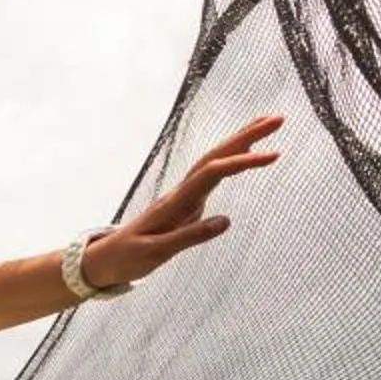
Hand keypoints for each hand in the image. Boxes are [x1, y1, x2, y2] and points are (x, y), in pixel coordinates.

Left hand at [83, 115, 280, 288]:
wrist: (102, 260)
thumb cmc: (126, 258)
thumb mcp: (155, 253)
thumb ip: (189, 237)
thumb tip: (226, 221)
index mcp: (175, 203)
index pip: (213, 173)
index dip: (242, 162)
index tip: (274, 155)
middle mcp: (180, 194)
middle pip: (215, 156)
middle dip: (246, 136)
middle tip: (278, 119)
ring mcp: (183, 197)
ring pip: (213, 161)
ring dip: (240, 142)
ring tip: (267, 125)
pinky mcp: (184, 204)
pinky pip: (211, 175)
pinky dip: (230, 160)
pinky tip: (244, 154)